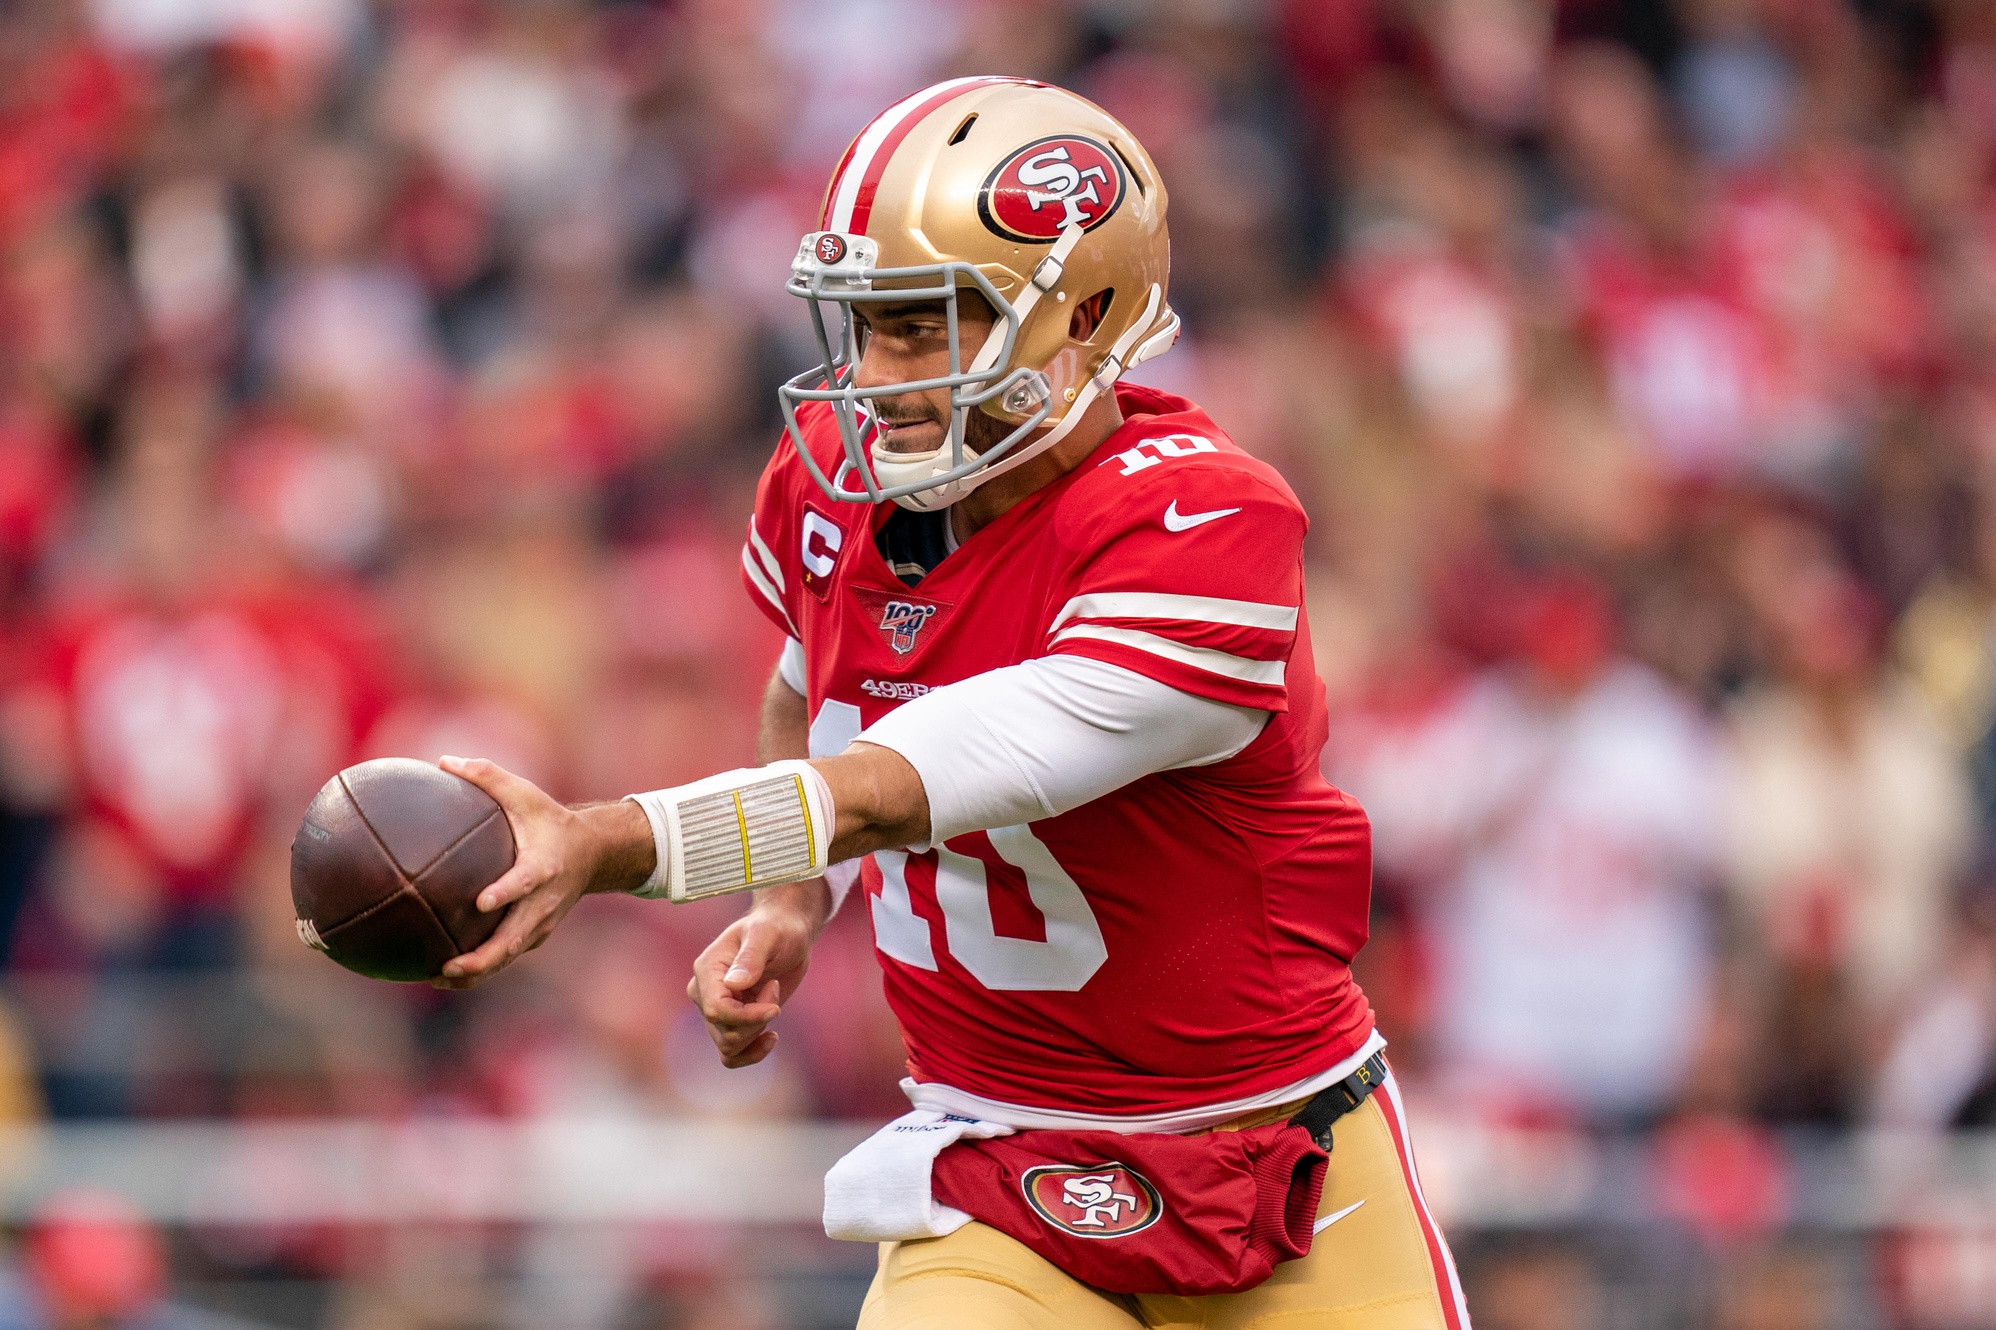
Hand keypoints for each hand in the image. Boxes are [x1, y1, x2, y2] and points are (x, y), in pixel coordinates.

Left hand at [431, 756, 645, 989]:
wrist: (592, 853)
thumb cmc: (549, 820)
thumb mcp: (526, 793)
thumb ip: (487, 776)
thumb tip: (443, 760)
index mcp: (543, 866)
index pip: (525, 882)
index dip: (506, 893)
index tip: (481, 902)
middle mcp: (544, 902)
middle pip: (515, 938)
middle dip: (484, 956)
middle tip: (448, 964)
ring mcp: (541, 923)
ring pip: (508, 955)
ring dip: (476, 971)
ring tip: (437, 977)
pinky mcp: (535, 934)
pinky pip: (506, 955)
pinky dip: (481, 968)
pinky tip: (444, 974)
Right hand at [687, 884, 826, 1066]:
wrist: (786, 934)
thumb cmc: (777, 929)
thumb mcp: (767, 935)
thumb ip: (751, 958)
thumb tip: (733, 985)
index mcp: (707, 969)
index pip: (717, 1010)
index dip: (747, 1017)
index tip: (776, 1008)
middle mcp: (704, 992)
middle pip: (724, 1032)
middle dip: (758, 1020)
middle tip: (774, 988)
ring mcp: (715, 1010)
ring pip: (728, 1046)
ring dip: (757, 1031)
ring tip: (773, 1002)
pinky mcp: (731, 1022)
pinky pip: (731, 1055)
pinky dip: (751, 1053)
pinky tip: (772, 1037)